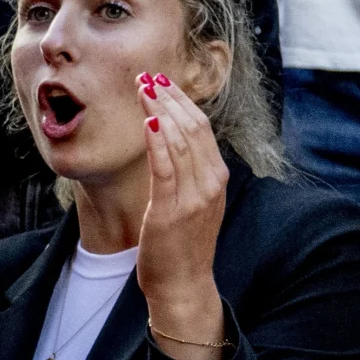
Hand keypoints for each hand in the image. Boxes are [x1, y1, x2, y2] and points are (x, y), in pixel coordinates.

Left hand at [133, 73, 231, 359]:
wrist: (184, 283)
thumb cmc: (182, 244)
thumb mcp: (192, 203)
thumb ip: (187, 174)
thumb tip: (169, 144)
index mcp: (217, 178)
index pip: (202, 129)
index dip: (182, 102)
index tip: (161, 82)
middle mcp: (212, 182)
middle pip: (193, 128)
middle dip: (170, 99)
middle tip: (147, 77)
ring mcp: (195, 196)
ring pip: (181, 142)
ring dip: (160, 112)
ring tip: (142, 91)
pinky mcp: (174, 209)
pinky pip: (167, 169)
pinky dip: (158, 143)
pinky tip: (148, 123)